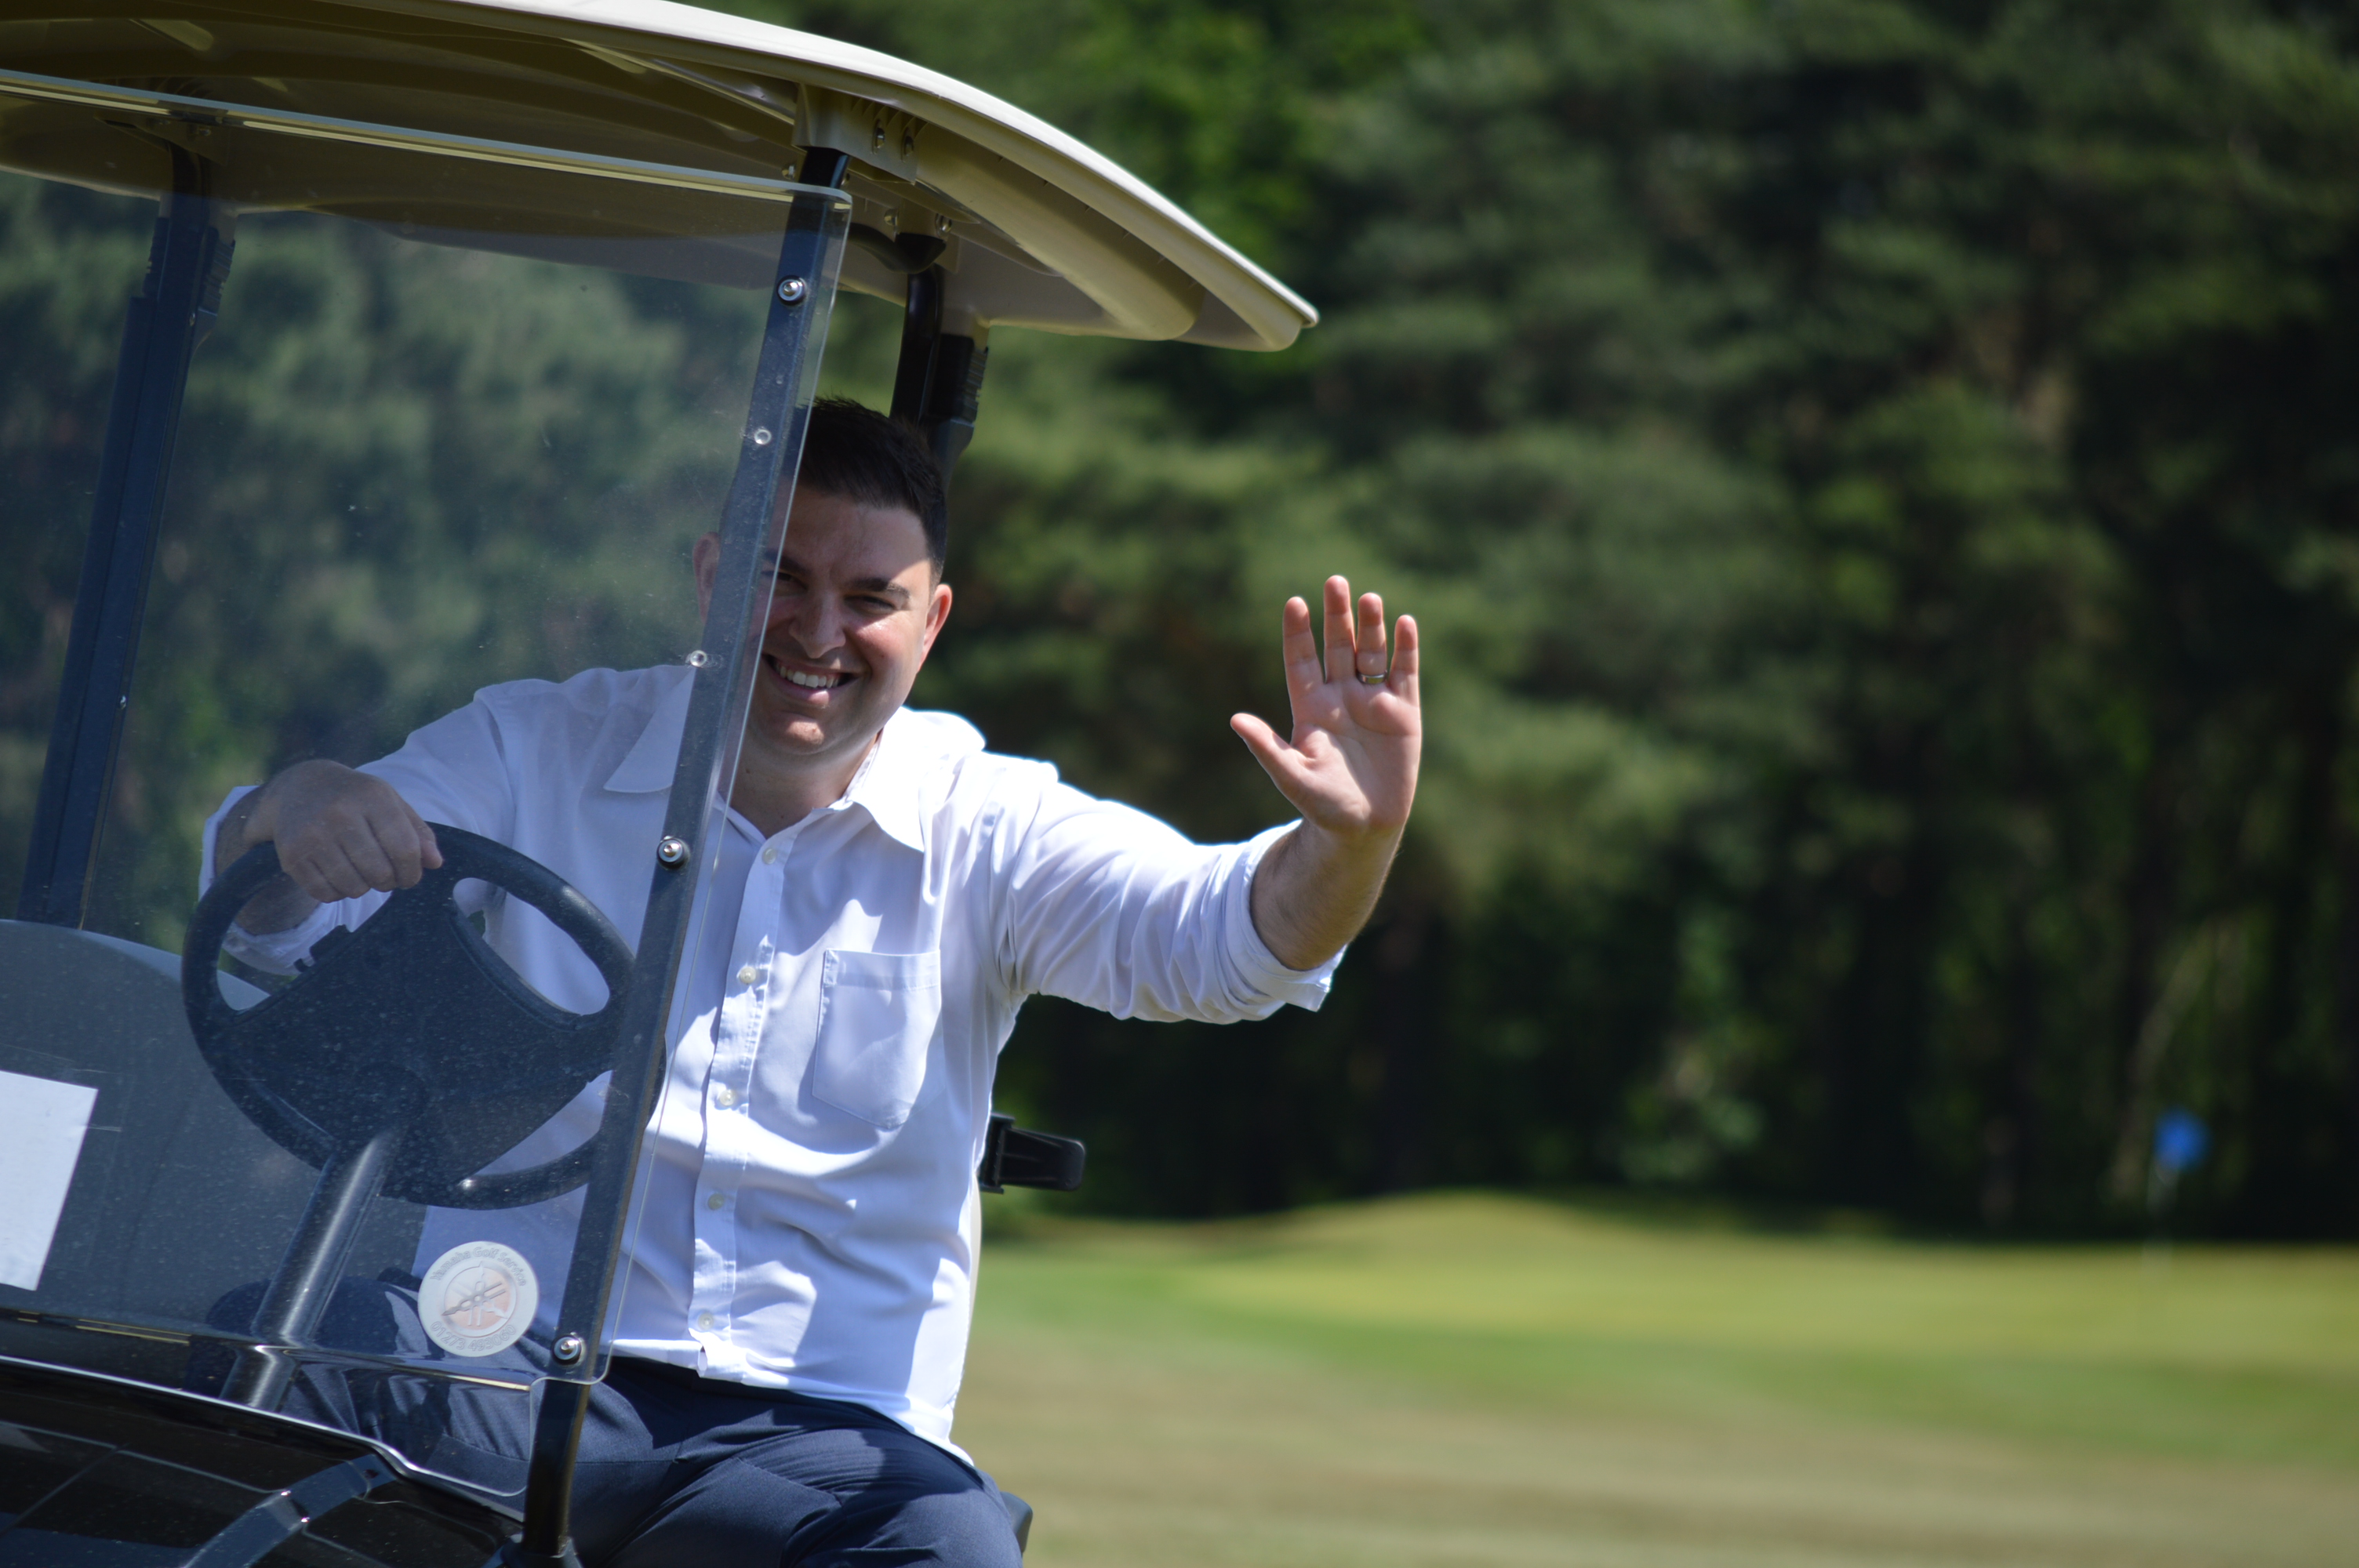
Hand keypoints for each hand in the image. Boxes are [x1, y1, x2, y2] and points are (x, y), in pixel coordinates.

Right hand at [219, 760, 440, 914]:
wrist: (301, 787)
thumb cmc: (356, 798)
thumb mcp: (391, 803)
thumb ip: (418, 833)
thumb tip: (435, 863)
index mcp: (373, 797)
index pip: (405, 849)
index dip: (413, 872)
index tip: (409, 876)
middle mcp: (340, 814)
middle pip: (380, 873)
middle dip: (389, 882)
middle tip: (384, 875)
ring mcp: (312, 835)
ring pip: (354, 887)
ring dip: (363, 887)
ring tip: (361, 871)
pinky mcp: (291, 855)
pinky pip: (325, 894)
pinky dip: (338, 892)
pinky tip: (339, 874)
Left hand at [1231, 575, 1420, 841]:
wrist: (1364, 827)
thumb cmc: (1322, 805)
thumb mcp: (1292, 777)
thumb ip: (1267, 748)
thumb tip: (1235, 719)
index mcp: (1310, 708)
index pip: (1301, 661)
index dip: (1298, 633)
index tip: (1294, 603)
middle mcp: (1340, 697)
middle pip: (1337, 647)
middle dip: (1336, 616)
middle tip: (1335, 582)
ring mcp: (1373, 701)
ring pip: (1370, 653)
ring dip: (1370, 626)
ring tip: (1369, 598)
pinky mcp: (1404, 712)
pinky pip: (1404, 672)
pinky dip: (1405, 648)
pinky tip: (1404, 623)